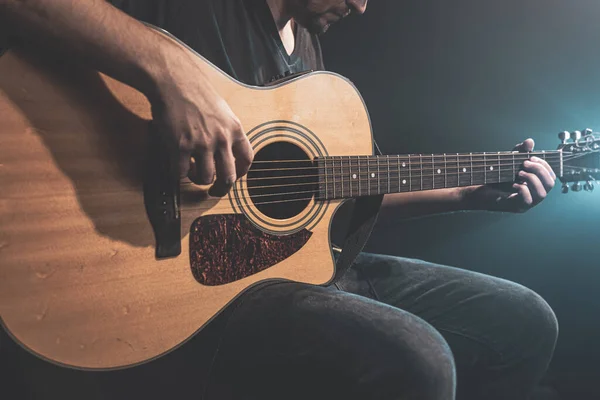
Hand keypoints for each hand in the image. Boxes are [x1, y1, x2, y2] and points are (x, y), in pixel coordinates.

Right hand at [149, 50, 252, 196]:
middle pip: (228, 177)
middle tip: (214, 191)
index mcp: (235, 129)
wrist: (175, 80)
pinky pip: (181, 172)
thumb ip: (228, 131)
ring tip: (192, 172)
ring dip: (198, 179)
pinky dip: (179, 174)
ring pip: (205, 178)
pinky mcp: (180, 146)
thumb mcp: (223, 111)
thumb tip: (229, 153)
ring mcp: (201, 143)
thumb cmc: (197, 92)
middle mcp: (221, 139)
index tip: (233, 177)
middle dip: (221, 188)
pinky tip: (178, 166)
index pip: (247, 160)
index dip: (241, 173)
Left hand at [462, 139, 556, 212]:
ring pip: (542, 194)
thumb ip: (520, 151)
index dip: (544, 165)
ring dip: (532, 179)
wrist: (477, 189)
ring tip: (519, 173)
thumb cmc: (495, 176)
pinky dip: (522, 190)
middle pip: (550, 184)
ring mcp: (526, 203)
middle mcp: (534, 195)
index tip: (530, 157)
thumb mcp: (510, 161)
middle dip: (539, 170)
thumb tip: (530, 141)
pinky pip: (527, 201)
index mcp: (536, 185)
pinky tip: (513, 184)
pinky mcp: (515, 207)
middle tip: (524, 163)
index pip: (552, 177)